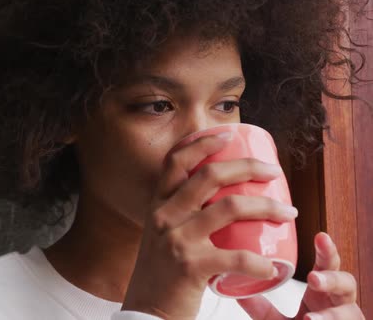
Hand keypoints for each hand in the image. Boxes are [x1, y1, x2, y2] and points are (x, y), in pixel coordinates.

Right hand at [121, 133, 296, 319]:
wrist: (147, 311)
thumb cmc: (161, 272)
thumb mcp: (161, 234)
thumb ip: (179, 213)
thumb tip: (217, 195)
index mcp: (158, 205)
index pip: (175, 161)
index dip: (201, 142)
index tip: (227, 133)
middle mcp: (163, 216)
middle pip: (209, 176)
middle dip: (247, 167)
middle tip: (273, 171)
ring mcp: (176, 239)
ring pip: (229, 208)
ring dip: (267, 207)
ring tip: (288, 212)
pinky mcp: (190, 266)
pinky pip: (236, 257)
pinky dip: (260, 261)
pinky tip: (273, 265)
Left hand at [238, 232, 364, 319]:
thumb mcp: (273, 319)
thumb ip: (259, 307)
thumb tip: (234, 289)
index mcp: (322, 291)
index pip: (326, 264)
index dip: (326, 250)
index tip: (319, 236)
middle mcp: (337, 302)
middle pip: (346, 282)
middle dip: (333, 278)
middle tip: (313, 279)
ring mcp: (345, 318)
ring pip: (350, 312)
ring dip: (331, 312)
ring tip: (310, 317)